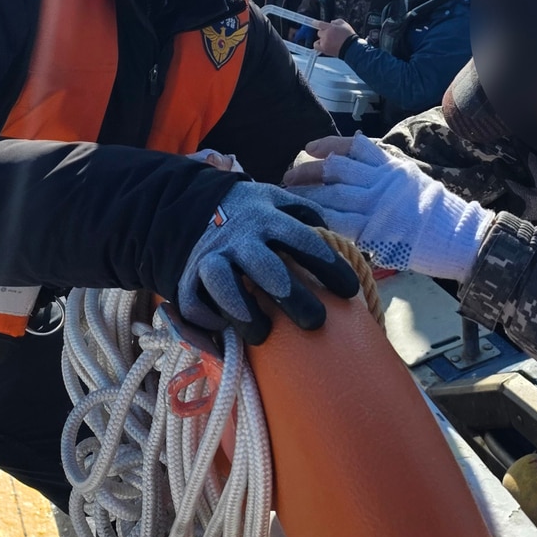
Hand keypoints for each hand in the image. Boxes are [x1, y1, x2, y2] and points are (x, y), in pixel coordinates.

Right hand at [177, 182, 359, 344]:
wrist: (192, 202)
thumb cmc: (250, 212)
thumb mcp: (277, 201)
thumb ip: (305, 216)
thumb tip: (336, 242)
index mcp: (267, 218)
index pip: (303, 241)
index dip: (329, 266)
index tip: (349, 291)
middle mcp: (239, 238)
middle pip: (267, 268)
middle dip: (292, 297)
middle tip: (315, 322)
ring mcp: (210, 257)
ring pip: (223, 285)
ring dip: (243, 313)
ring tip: (262, 335)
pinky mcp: (187, 276)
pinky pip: (192, 303)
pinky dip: (206, 321)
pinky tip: (224, 332)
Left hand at [284, 134, 493, 279]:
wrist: (459, 236)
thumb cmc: (440, 214)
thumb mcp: (413, 180)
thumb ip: (387, 172)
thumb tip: (362, 161)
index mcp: (391, 166)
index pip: (353, 146)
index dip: (327, 145)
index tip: (309, 148)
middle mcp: (381, 180)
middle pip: (335, 169)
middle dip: (308, 171)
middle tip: (288, 176)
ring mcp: (377, 204)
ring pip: (332, 195)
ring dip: (306, 196)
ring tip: (287, 198)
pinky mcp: (375, 229)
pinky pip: (340, 222)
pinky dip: (320, 220)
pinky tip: (304, 220)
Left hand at [315, 19, 355, 57]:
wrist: (351, 48)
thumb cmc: (349, 36)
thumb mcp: (344, 24)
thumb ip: (336, 21)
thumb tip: (331, 22)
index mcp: (331, 28)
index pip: (319, 24)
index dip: (316, 23)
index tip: (314, 23)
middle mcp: (326, 35)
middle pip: (319, 32)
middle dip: (324, 32)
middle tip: (330, 34)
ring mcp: (324, 42)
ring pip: (319, 38)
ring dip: (323, 38)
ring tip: (330, 40)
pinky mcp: (324, 49)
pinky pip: (316, 46)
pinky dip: (318, 44)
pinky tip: (323, 44)